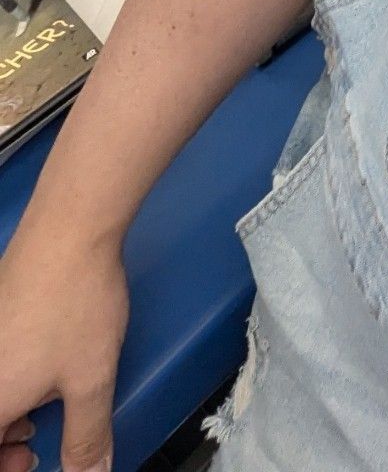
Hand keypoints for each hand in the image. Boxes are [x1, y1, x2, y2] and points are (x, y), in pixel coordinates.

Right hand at [0, 214, 128, 471]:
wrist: (69, 228)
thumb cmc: (77, 304)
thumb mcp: (90, 381)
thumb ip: (86, 438)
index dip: (4, 466)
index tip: (29, 464)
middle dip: (0, 447)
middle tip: (32, 449)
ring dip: (2, 417)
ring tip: (35, 413)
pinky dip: (4, 382)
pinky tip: (36, 370)